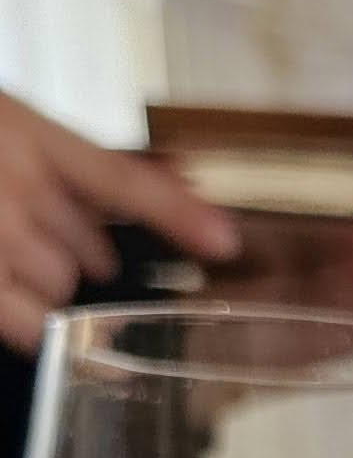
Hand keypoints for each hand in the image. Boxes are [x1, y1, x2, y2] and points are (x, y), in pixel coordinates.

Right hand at [0, 91, 239, 353]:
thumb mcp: (18, 130)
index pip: (121, 180)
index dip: (179, 214)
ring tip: (7, 248)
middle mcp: (13, 185)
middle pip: (96, 256)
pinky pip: (33, 327)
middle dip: (80, 254)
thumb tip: (190, 177)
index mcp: (28, 136)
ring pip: (63, 287)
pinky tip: (32, 312)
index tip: (225, 241)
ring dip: (47, 282)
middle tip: (36, 228)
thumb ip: (93, 166)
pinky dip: (40, 327)